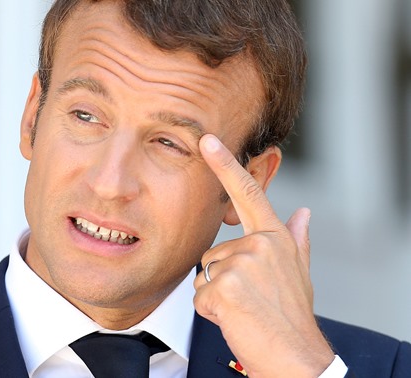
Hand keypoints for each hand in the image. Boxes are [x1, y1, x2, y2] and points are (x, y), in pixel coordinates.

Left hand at [193, 134, 333, 376]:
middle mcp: (260, 244)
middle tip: (249, 299)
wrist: (295, 357)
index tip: (207, 140)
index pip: (248, 194)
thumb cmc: (290, 315)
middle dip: (221, 278)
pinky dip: (211, 311)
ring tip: (243, 308)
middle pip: (213, 252)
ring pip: (205, 274)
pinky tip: (235, 318)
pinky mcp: (225, 286)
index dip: (226, 165)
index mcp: (275, 237)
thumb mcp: (298, 273)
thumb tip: (304, 212)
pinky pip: (199, 295)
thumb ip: (296, 240)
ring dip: (217, 295)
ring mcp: (242, 264)